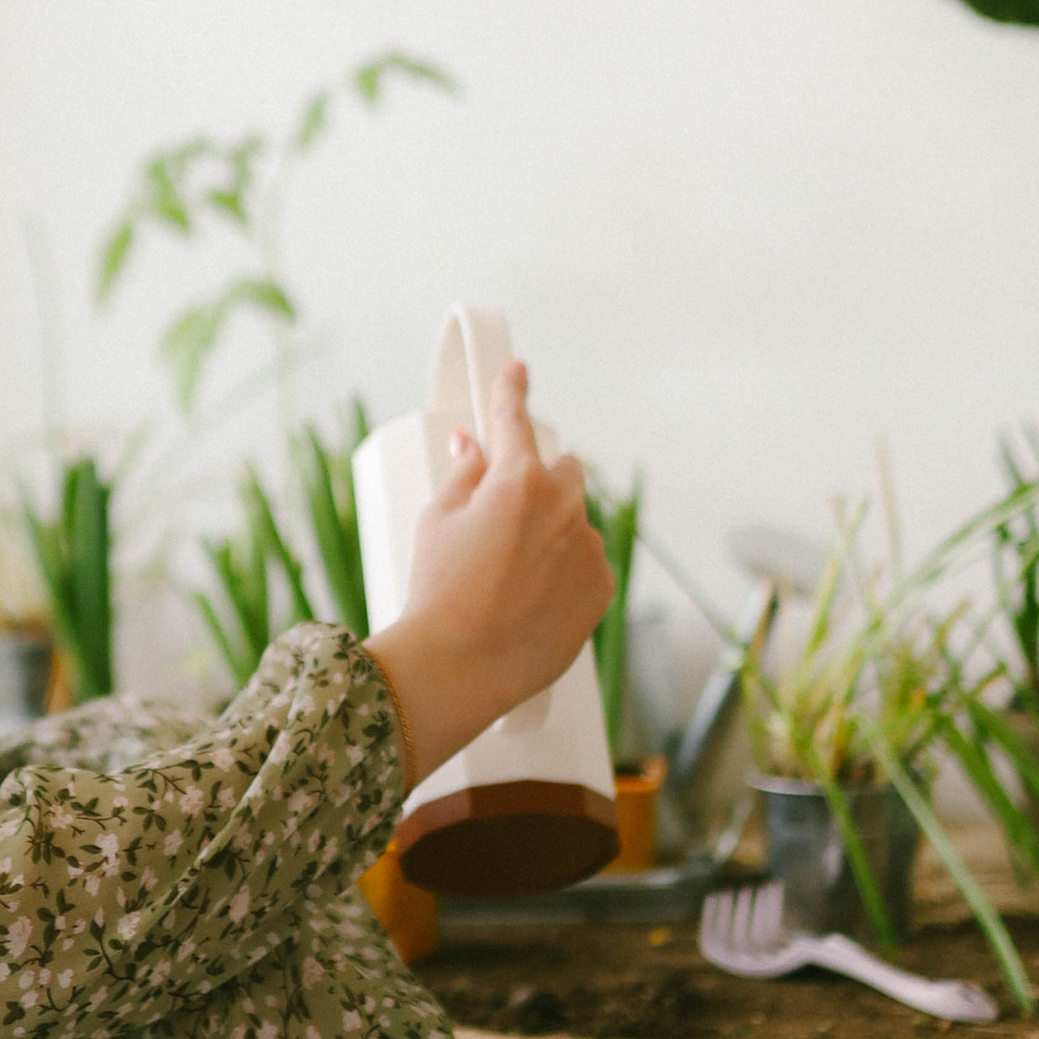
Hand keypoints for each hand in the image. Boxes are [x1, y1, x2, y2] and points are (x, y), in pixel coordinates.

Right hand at [364, 359, 610, 784]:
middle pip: (562, 469)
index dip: (512, 391)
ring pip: (574, 519)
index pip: (515, 420)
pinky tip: (532, 596)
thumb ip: (462, 474)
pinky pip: (587, 560)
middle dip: (537, 479)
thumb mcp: (435, 521)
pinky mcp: (602, 587)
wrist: (463, 667)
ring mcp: (588, 548)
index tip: (517, 371)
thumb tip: (471, 445)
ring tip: (510, 573)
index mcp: (518, 480)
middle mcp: (564, 506)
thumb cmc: (439, 592)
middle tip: (503, 513)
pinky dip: (566, 567)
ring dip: (552, 528)